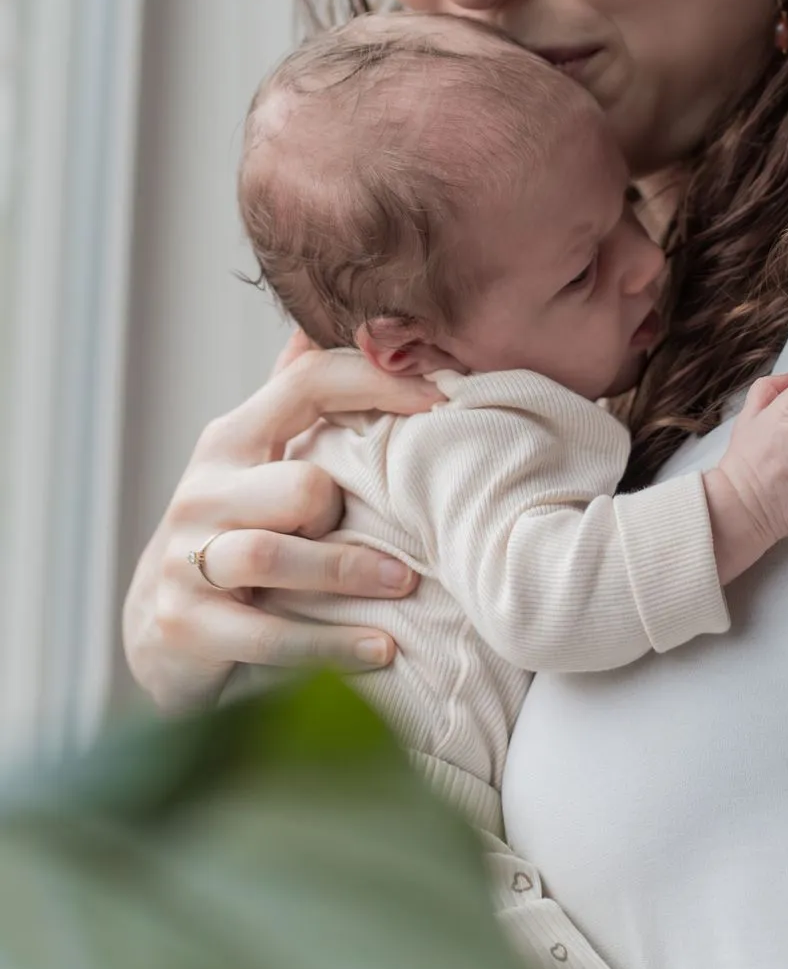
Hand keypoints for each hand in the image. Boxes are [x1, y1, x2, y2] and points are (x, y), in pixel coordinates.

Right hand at [123, 349, 442, 711]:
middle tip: (402, 538)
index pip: (306, 385)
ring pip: (273, 556)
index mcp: (232, 440)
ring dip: (349, 574)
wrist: (160, 630)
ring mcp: (187, 559)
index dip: (378, 385)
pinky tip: (380, 650)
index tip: (446, 401)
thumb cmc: (235, 530)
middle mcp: (203, 492)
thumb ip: (292, 397)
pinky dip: (329, 646)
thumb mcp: (257, 460)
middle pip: (297, 483)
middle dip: (349, 509)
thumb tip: (322, 318)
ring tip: (406, 585)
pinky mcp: (185, 625)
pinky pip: (267, 634)